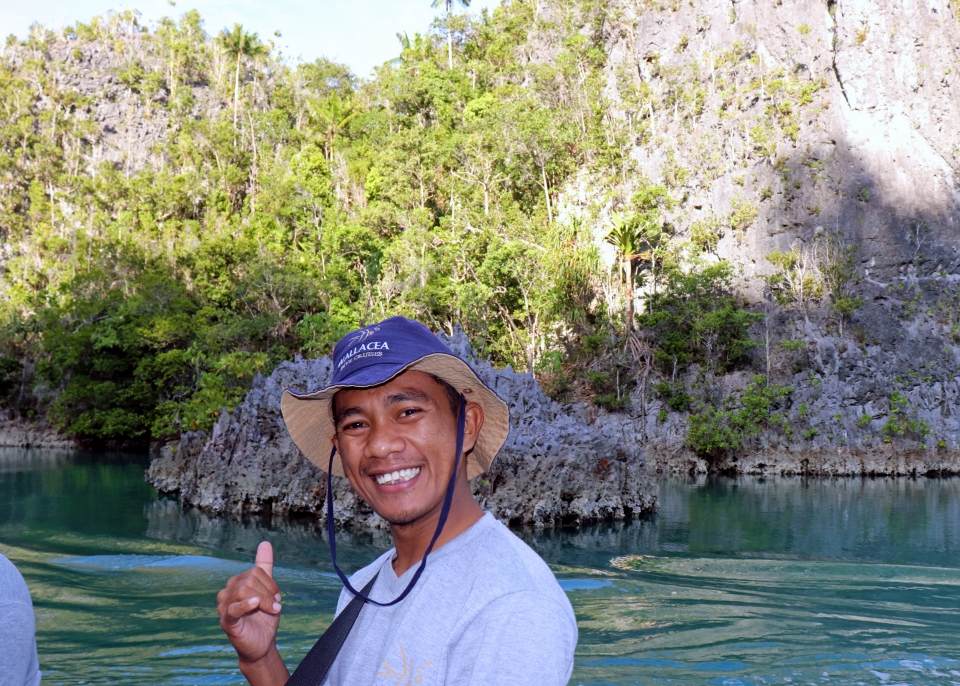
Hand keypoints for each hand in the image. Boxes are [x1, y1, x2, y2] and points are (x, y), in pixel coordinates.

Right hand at [217, 541, 282, 665]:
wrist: (262, 644)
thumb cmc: (263, 617)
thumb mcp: (267, 590)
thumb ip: (264, 566)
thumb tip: (264, 542)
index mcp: (235, 584)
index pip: (255, 572)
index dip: (271, 584)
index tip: (277, 598)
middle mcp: (226, 594)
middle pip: (250, 580)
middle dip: (268, 592)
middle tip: (276, 606)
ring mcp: (224, 608)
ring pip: (244, 591)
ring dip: (264, 600)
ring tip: (273, 610)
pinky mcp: (227, 622)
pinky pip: (233, 609)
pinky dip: (246, 604)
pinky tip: (255, 603)